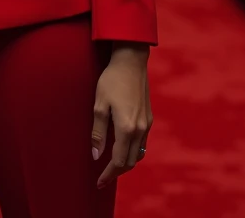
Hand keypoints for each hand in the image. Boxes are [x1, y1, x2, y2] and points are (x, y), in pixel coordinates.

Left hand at [91, 44, 152, 189]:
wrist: (131, 61)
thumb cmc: (111, 80)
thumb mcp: (99, 105)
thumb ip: (98, 133)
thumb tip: (95, 156)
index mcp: (127, 128)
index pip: (118, 161)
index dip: (108, 174)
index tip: (98, 182)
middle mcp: (140, 129)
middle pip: (129, 162)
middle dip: (116, 172)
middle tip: (102, 178)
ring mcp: (147, 124)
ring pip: (137, 154)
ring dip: (125, 162)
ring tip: (110, 165)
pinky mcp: (149, 118)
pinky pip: (141, 143)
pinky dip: (131, 151)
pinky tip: (121, 147)